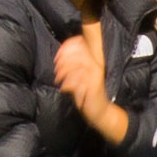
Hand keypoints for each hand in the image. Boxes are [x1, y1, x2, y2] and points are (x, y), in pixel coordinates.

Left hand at [53, 19, 127, 143]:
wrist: (100, 112)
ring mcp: (95, 77)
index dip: (67, 46)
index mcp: (93, 61)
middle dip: (63, 60)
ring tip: (58, 80)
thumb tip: (59, 57)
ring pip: (77, 66)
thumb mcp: (79, 76)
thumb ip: (72, 66)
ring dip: (64, 72)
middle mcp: (96, 66)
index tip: (57, 57)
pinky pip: (77, 81)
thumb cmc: (87, 94)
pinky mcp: (93, 88)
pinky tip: (64, 90)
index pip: (81, 44)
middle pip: (78, 54)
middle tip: (56, 69)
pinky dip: (67, 84)